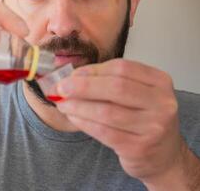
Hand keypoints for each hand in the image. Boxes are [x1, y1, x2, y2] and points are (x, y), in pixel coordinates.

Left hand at [56, 59, 195, 188]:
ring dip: (78, 106)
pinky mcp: (139, 147)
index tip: (71, 76)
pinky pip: (103, 131)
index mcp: (159, 82)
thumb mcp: (136, 95)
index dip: (92, 71)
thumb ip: (108, 84)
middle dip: (82, 86)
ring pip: (106, 111)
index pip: (121, 68)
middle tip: (60, 88)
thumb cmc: (142, 120)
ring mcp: (153, 126)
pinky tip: (73, 117)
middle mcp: (161, 102)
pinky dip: (83, 122)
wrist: (163, 155)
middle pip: (115, 87)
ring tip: (62, 104)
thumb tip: (72, 79)